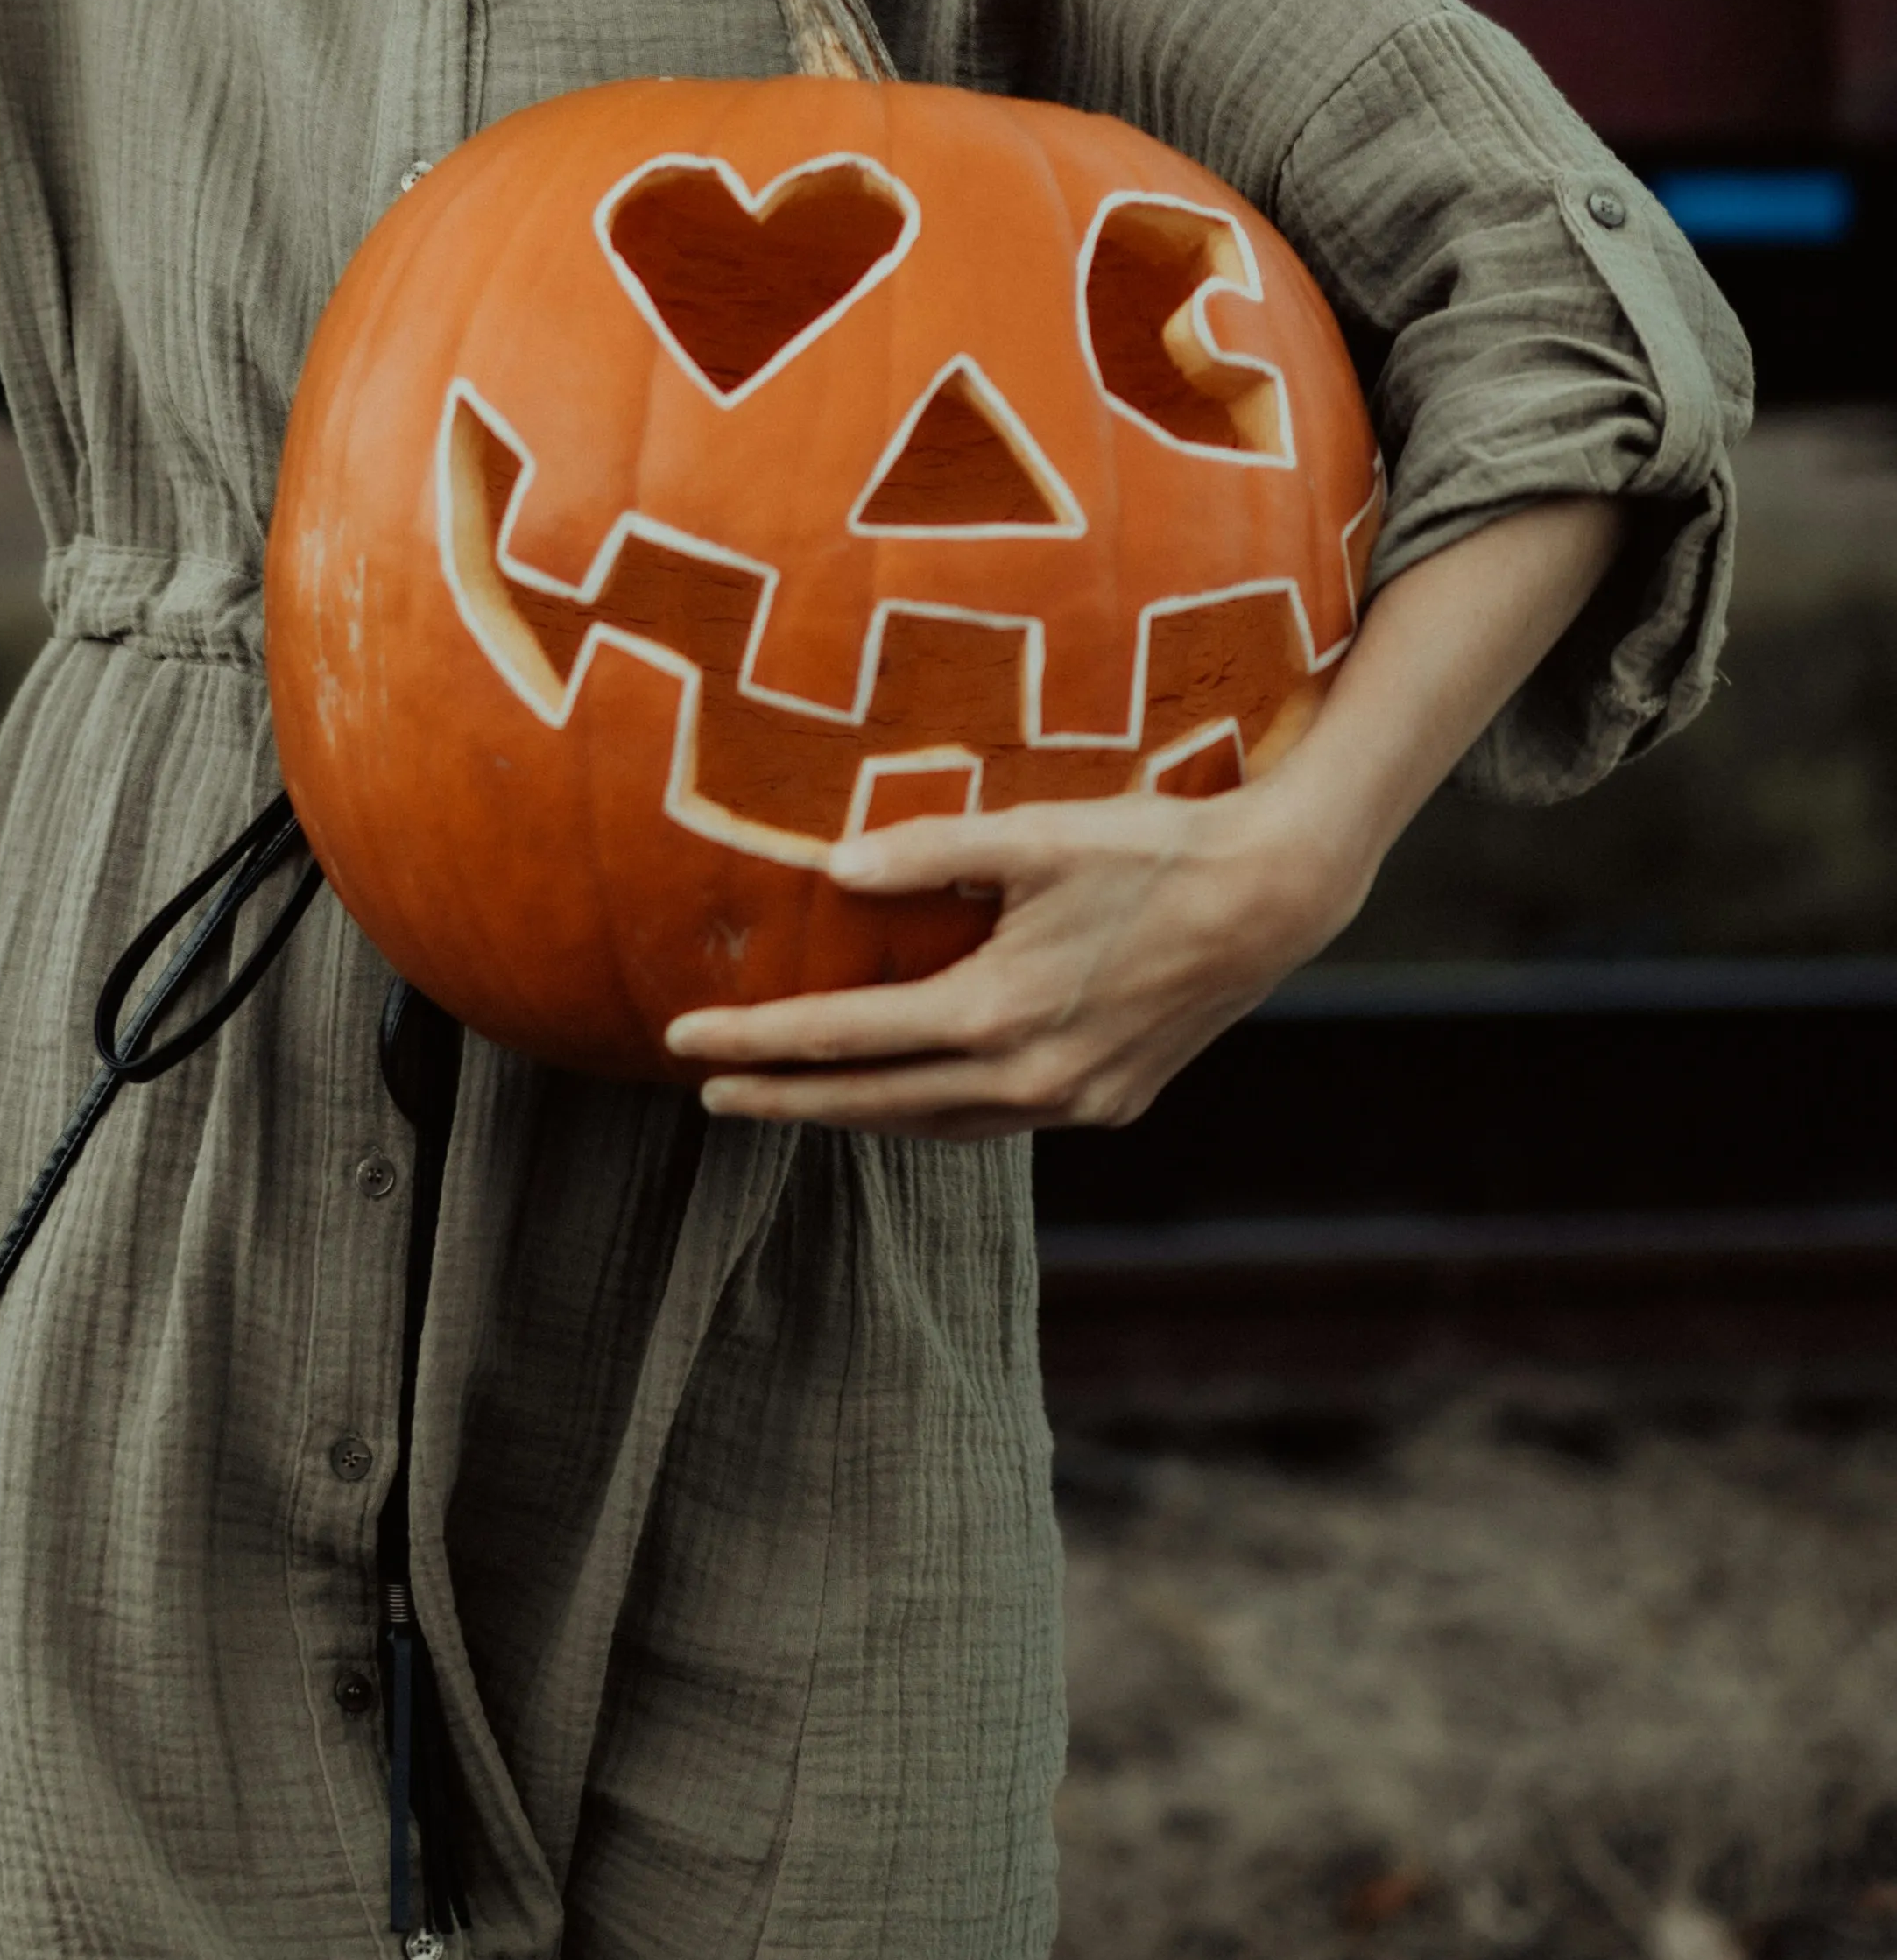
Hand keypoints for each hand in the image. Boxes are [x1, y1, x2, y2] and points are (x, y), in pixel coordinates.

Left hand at [664, 783, 1353, 1141]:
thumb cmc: (1150, 849)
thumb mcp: (1033, 834)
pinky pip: (993, 1120)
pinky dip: (933, 1113)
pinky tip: (905, 1093)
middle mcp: (1031, 1079)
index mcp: (998, 1014)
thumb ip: (928, 853)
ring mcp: (1077, 1102)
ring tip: (789, 1098)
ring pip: (936, 1125)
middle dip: (786, 1100)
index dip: (758, 1043)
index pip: (845, 1039)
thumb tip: (833, 870)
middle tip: (708, 1094)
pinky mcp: (1112, 1102)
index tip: (683, 1044)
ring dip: (858, 1115)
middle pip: (876, 1104)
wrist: (1275, 897)